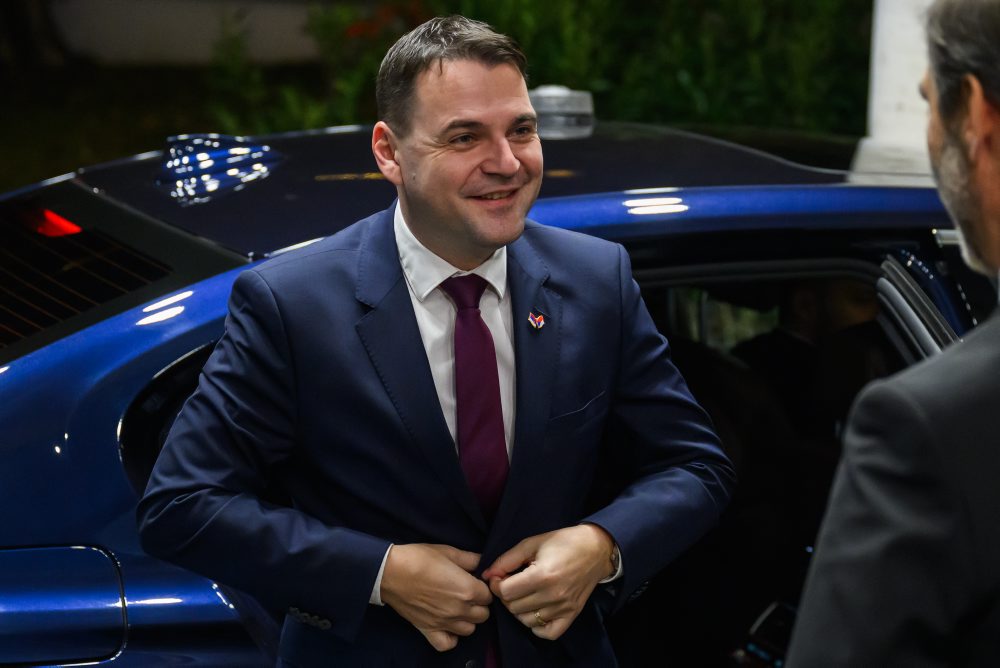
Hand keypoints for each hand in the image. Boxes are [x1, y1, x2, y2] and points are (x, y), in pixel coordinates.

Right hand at [380, 543, 491, 651]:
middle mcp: (459, 610)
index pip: (489, 595)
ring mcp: (444, 623)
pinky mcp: (428, 631)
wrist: (390, 572)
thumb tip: (483, 562)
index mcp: (468, 589)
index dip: (482, 587)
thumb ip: (470, 559)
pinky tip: (448, 626)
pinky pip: (448, 644)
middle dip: (478, 604)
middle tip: (467, 593)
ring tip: (458, 608)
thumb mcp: (448, 552)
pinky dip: (451, 638)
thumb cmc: (419, 558)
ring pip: (470, 630)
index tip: (474, 581)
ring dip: (467, 619)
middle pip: (483, 614)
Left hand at [482, 524, 614, 639]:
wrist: (595, 549)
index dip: (497, 584)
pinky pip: (547, 633)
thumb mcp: (532, 543)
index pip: (506, 592)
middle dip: (507, 596)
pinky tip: (536, 610)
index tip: (501, 576)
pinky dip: (536, 626)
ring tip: (525, 594)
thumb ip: (507, 560)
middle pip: (513, 607)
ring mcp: (563, 608)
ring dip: (519, 609)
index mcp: (542, 575)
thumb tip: (487, 575)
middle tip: (513, 583)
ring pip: (526, 620)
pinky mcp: (571, 615)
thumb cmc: (563, 542)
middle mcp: (553, 595)